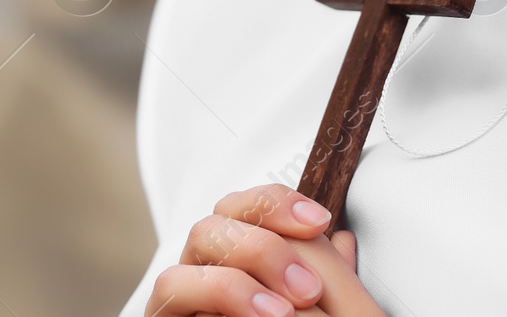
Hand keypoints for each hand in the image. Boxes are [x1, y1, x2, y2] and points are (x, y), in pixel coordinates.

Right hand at [144, 183, 388, 316]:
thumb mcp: (305, 306)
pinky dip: (216, 292)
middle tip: (308, 288)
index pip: (253, 203)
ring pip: (198, 236)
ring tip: (283, 314)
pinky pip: (172, 285)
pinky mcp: (163, 310)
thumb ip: (324, 277)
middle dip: (268, 242)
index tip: (320, 220)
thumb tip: (344, 240)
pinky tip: (252, 316)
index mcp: (242, 250)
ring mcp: (182, 283)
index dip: (282, 201)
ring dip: (244, 267)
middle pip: (223, 212)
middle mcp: (208, 259)